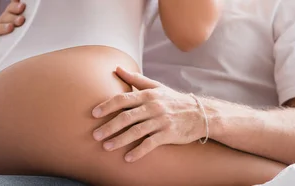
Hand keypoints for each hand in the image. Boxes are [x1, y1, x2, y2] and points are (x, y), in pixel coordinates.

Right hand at [0, 0, 25, 45]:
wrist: (5, 54)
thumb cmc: (22, 39)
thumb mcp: (25, 29)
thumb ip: (27, 18)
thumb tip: (28, 6)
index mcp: (10, 17)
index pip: (11, 9)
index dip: (15, 7)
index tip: (22, 6)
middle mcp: (1, 23)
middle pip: (5, 18)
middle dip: (13, 18)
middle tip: (21, 19)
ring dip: (3, 28)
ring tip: (10, 28)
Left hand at [92, 67, 208, 161]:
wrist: (201, 114)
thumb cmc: (175, 100)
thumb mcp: (157, 87)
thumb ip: (136, 80)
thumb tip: (117, 68)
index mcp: (148, 95)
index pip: (123, 99)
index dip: (107, 106)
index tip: (94, 114)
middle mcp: (153, 107)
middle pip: (126, 117)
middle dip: (109, 127)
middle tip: (95, 135)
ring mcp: (161, 121)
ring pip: (136, 131)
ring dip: (119, 140)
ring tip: (106, 147)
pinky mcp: (168, 134)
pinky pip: (150, 143)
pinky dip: (138, 151)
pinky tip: (127, 158)